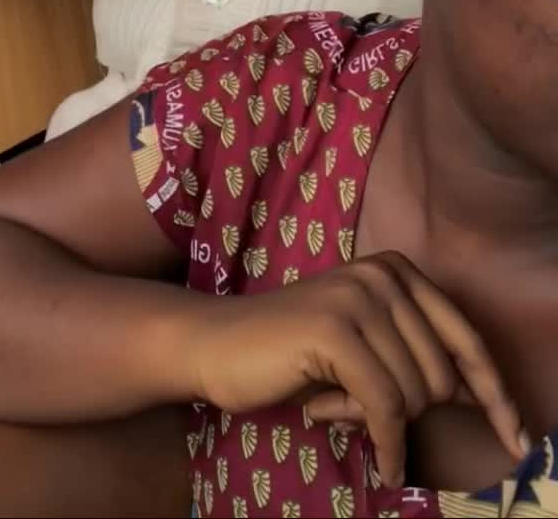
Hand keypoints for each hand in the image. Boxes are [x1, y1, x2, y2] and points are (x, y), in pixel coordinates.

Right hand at [194, 252, 525, 488]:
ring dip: (381, 423)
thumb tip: (482, 395)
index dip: (495, 392)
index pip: (466, 338)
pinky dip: (388, 445)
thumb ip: (417, 361)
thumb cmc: (291, 355)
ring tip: (335, 406)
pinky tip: (380, 464)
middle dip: (408, 413)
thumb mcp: (366, 352)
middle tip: (355, 409)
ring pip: (415, 394)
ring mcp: (359, 296)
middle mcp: (383, 274)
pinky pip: (387, 407)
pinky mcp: (335, 328)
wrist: (216, 345)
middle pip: (441, 375)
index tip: (518, 438)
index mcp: (396, 271)